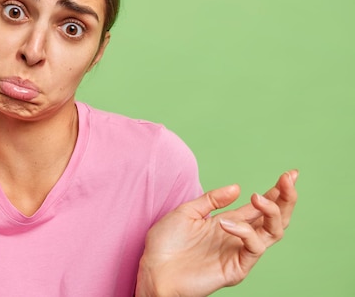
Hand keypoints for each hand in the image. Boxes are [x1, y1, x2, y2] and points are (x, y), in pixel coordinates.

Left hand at [136, 170, 297, 296]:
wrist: (153, 270)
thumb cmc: (165, 244)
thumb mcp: (187, 212)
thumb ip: (211, 200)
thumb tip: (238, 187)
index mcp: (229, 223)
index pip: (259, 207)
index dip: (276, 191)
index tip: (290, 174)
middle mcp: (238, 238)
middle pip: (275, 219)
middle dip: (286, 199)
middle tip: (288, 179)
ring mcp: (238, 253)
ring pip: (273, 233)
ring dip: (272, 212)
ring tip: (257, 197)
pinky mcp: (236, 269)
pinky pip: (253, 248)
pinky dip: (245, 231)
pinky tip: (227, 223)